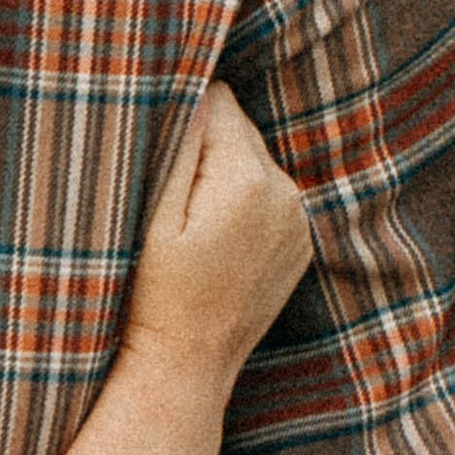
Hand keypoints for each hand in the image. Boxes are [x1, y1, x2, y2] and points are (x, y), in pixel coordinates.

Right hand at [122, 89, 311, 393]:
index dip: (180, 116)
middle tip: (169, 191)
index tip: (157, 152)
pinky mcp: (300, 242)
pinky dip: (245, 202)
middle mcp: (286, 192)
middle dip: (205, 143)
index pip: (218, 101)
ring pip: (256, 160)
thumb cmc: (153, 293)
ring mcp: (299, 219)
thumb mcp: (153, 217)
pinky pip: (270, 195)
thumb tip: (195, 88)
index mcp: (247, 180)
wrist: (186, 366)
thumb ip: (179, 147)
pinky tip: (216, 239)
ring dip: (225, 172)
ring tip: (191, 221)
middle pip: (241, 127)